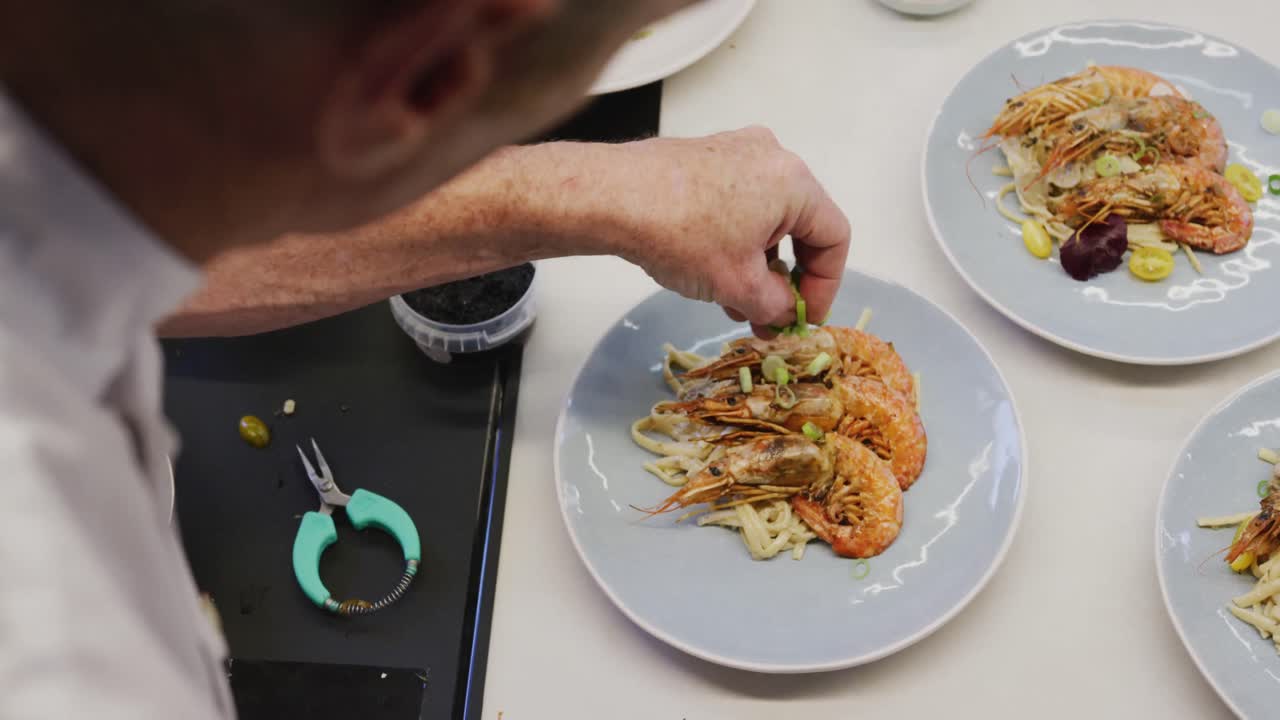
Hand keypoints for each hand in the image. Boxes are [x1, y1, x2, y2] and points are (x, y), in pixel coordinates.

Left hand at [607, 127, 850, 334]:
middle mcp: (771, 157)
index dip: (825, 286)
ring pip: (766, 218)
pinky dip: (735, 241)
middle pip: (800, 226)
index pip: (834, 238)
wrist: (610, 198)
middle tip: (770, 319)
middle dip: (786, 280)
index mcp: (794, 181)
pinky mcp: (704, 158)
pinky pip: (737, 204)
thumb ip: (776, 306)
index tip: (804, 318)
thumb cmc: (681, 235)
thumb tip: (784, 314)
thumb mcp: (738, 285)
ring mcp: (735, 152)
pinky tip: (710, 274)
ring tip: (735, 304)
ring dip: (758, 265)